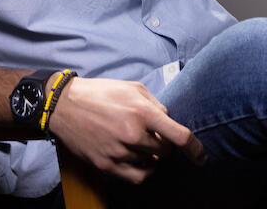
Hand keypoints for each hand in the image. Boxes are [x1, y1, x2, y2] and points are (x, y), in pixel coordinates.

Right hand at [47, 77, 206, 183]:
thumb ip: (156, 106)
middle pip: (165, 151)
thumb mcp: (133, 89)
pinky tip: (139, 160)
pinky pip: (137, 177)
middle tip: (152, 134)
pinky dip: (144, 171)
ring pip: (152, 163)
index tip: (201, 158)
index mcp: (142, 112)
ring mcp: (119, 151)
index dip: (195, 150)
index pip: (179, 137)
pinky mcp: (106, 165)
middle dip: (164, 144)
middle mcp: (132, 134)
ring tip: (139, 142)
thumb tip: (169, 123)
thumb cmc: (101, 93)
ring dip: (152, 156)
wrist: (64, 106)